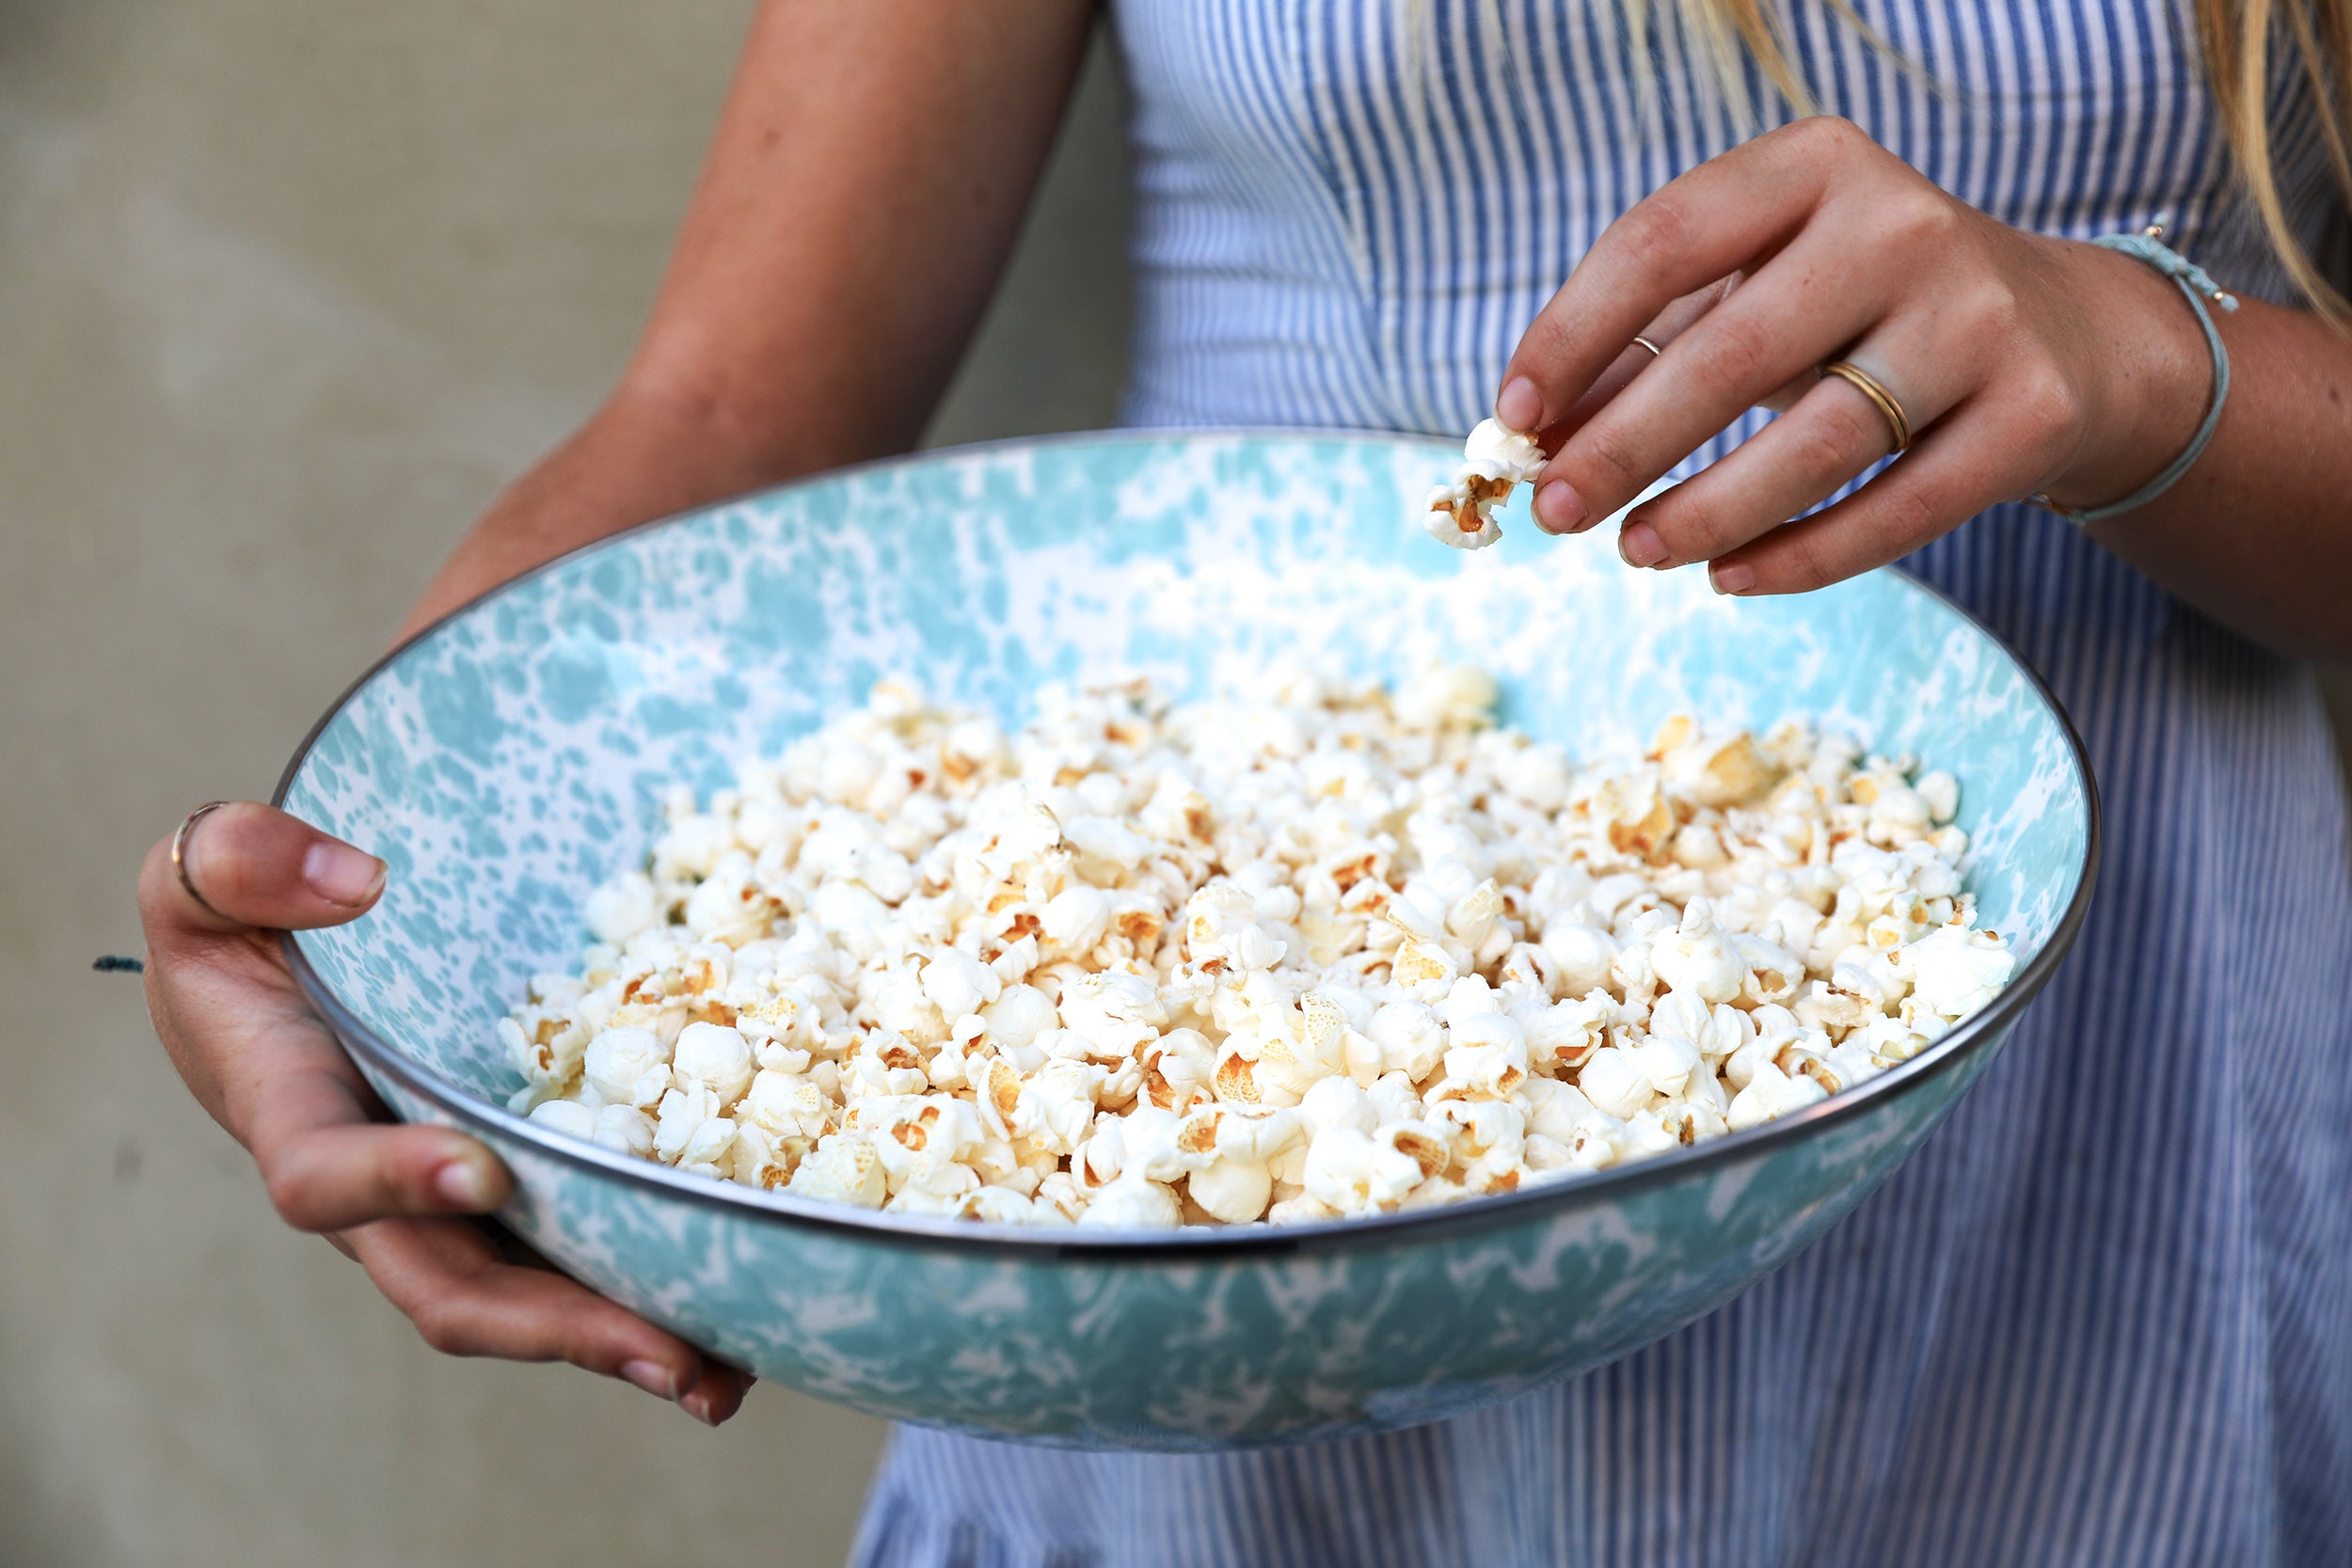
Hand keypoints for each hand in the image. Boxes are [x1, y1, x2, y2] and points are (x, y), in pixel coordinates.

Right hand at [137, 801, 751, 1424]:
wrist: (282, 969)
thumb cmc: (241, 921)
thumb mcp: (199, 878)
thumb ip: (237, 864)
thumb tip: (356, 878)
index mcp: (290, 1110)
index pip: (320, 1174)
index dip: (390, 1181)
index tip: (479, 1168)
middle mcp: (380, 1186)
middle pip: (455, 1285)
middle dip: (557, 1328)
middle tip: (669, 1356)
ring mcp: (457, 1200)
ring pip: (533, 1292)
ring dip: (627, 1337)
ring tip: (727, 1373)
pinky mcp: (524, 1186)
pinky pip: (583, 1243)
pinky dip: (656, 1278)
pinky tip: (748, 1300)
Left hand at [1496, 116, 2211, 593]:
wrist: (2063, 334)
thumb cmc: (1856, 310)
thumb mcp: (1752, 292)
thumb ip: (1643, 348)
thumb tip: (1531, 442)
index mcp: (1815, 165)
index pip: (1662, 242)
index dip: (1571, 336)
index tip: (1513, 420)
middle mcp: (1903, 224)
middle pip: (1732, 355)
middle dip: (1623, 447)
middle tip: (1555, 514)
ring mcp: (1979, 318)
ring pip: (1816, 446)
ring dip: (1704, 514)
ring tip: (1634, 551)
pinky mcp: (2032, 412)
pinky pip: (1896, 511)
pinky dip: (1798, 558)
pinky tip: (1728, 578)